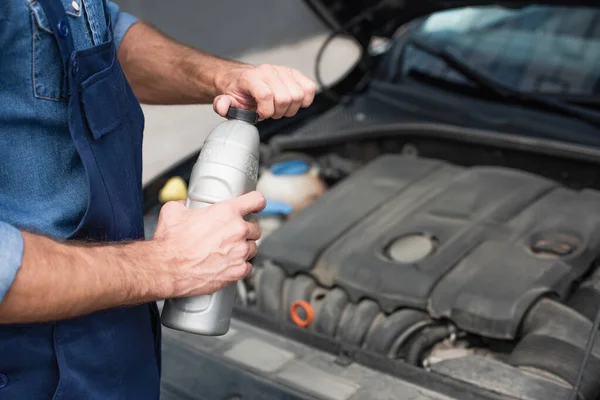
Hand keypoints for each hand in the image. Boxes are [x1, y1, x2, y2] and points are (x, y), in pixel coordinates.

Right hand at [151, 191, 265, 297]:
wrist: (166, 269)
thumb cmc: (170, 242)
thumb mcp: (173, 211)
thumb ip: (184, 204)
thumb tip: (185, 205)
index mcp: (226, 212)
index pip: (256, 201)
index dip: (256, 203)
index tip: (256, 207)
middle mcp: (237, 230)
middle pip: (255, 228)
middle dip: (245, 231)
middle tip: (231, 236)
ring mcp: (240, 252)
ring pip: (253, 248)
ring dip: (243, 249)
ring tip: (227, 252)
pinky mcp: (238, 271)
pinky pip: (248, 267)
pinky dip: (240, 267)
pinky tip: (227, 265)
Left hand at [213, 64, 317, 120]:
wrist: (244, 80)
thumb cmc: (239, 92)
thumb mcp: (227, 100)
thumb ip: (222, 104)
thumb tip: (224, 106)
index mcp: (251, 77)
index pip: (266, 95)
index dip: (265, 111)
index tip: (260, 115)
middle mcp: (269, 71)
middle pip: (285, 98)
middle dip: (278, 112)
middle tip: (270, 112)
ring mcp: (284, 72)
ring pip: (298, 95)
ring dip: (290, 108)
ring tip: (279, 108)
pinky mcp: (296, 74)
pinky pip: (310, 88)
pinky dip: (304, 100)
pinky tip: (292, 103)